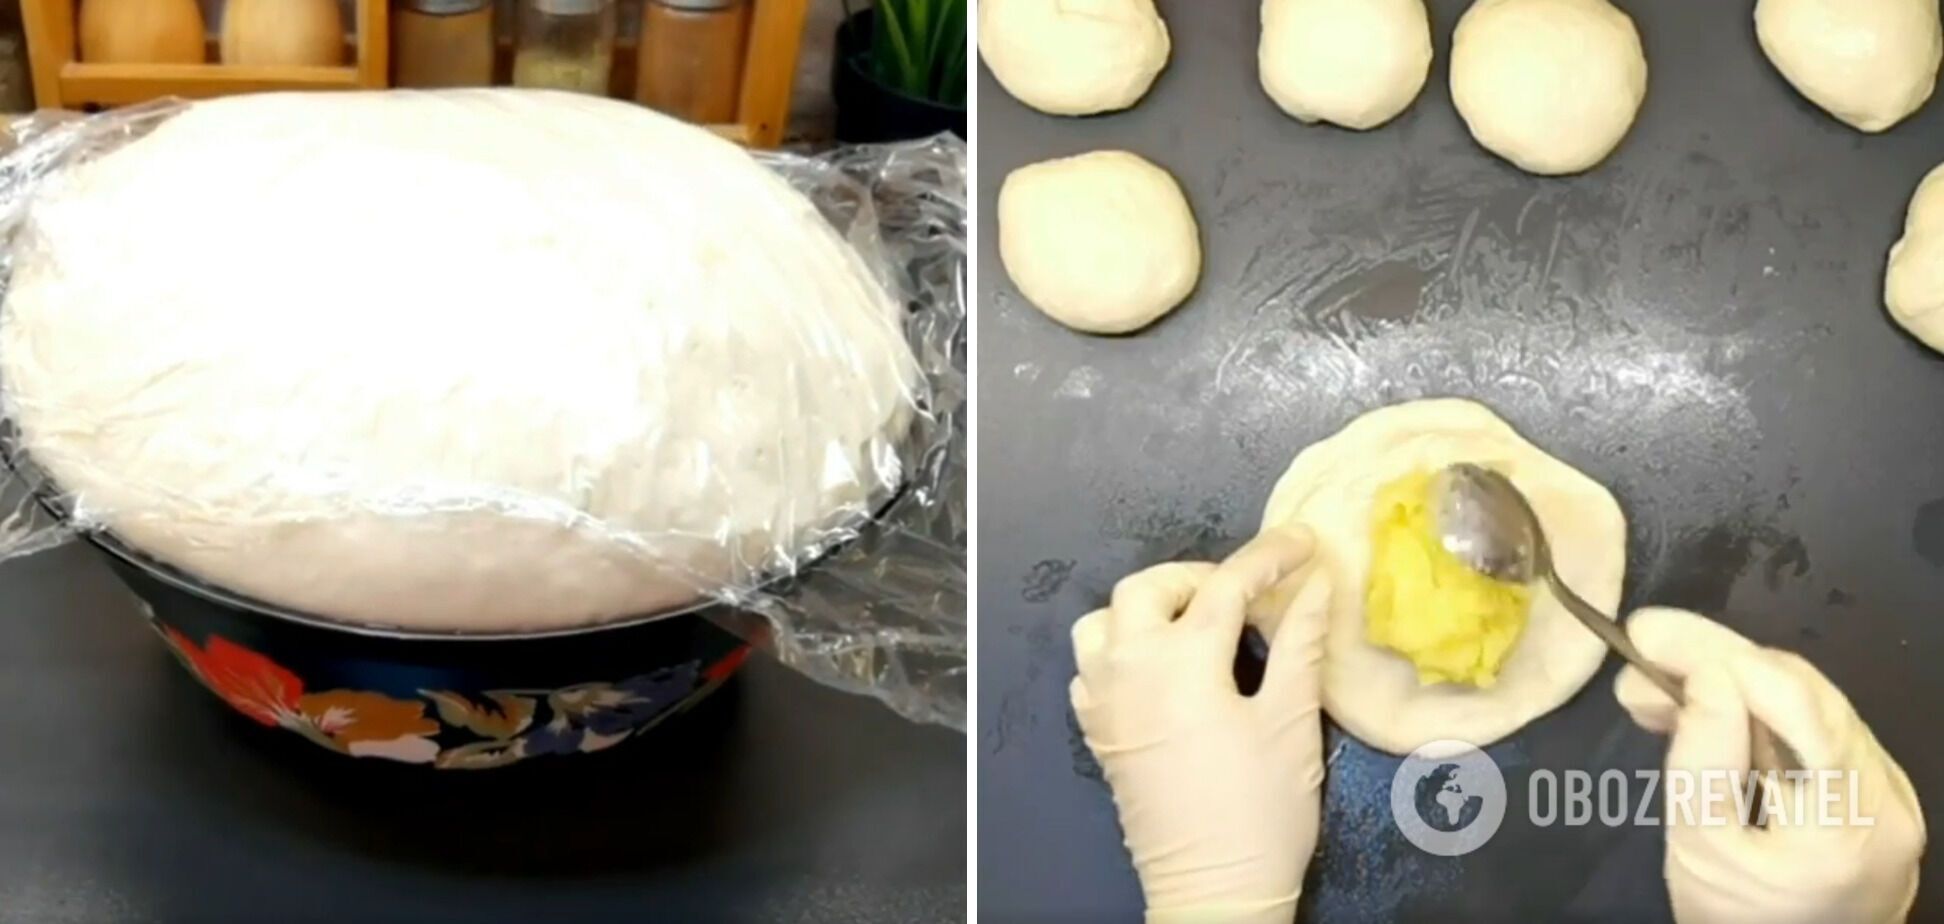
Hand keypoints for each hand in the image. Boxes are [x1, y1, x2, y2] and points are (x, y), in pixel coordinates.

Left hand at [1070, 528, 1332, 923]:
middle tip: (1245, 593)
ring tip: (1197, 625)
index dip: (1268, 557)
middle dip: (1196, 577)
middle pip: (1146, 588)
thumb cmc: (1261, 811)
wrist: (1212, 892)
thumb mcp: (1291, 722)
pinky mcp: (1097, 732)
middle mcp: (1127, 670)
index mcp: (1179, 662)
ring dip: (1146, 609)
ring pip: (1103, 622)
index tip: (1303, 543)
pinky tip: (1161, 669)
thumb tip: (1312, 582)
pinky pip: (1091, 667)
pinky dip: (1121, 650)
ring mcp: (1103, 701)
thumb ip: (1299, 643)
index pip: (1226, 586)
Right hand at [1613, 607, 1925, 923]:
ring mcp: (1895, 796)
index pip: (1791, 700)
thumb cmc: (1731, 919)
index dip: (1716, 652)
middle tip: (1644, 652)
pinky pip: (1821, 732)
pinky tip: (1712, 713)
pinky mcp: (1883, 797)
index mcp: (1847, 817)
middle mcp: (1890, 797)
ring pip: (1814, 705)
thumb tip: (1704, 670)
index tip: (1645, 632)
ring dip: (1736, 684)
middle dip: (1719, 661)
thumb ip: (1703, 757)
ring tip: (1662, 686)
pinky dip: (1763, 713)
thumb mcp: (1698, 845)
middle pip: (1807, 693)